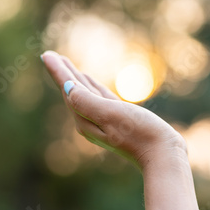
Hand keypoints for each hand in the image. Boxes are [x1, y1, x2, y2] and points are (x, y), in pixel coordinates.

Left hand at [41, 51, 185, 169]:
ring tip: (66, 66)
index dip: (58, 71)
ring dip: (75, 79)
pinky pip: (99, 98)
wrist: (162, 154)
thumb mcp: (110, 115)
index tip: (46, 55)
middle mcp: (90, 121)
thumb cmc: (139, 133)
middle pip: (73, 91)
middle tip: (51, 56)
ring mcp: (104, 121)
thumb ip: (87, 101)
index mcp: (85, 119)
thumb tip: (67, 88)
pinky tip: (89, 82)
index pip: (68, 90)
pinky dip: (91, 88)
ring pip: (85, 94)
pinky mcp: (118, 119)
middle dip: (63, 73)